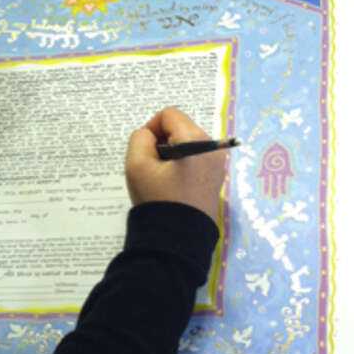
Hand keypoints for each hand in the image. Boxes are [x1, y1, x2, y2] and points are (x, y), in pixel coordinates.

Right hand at [125, 107, 226, 222]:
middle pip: (181, 128)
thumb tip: (148, 135)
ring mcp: (217, 165)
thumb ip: (138, 139)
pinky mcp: (215, 179)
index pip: (170, 115)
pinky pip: (195, 160)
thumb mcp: (137, 165)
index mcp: (195, 141)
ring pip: (187, 144)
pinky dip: (180, 165)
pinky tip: (170, 185)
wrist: (177, 239)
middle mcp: (212, 149)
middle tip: (149, 165)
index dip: (151, 127)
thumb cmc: (157, 199)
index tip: (143, 150)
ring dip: (169, 154)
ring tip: (159, 177)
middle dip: (161, 141)